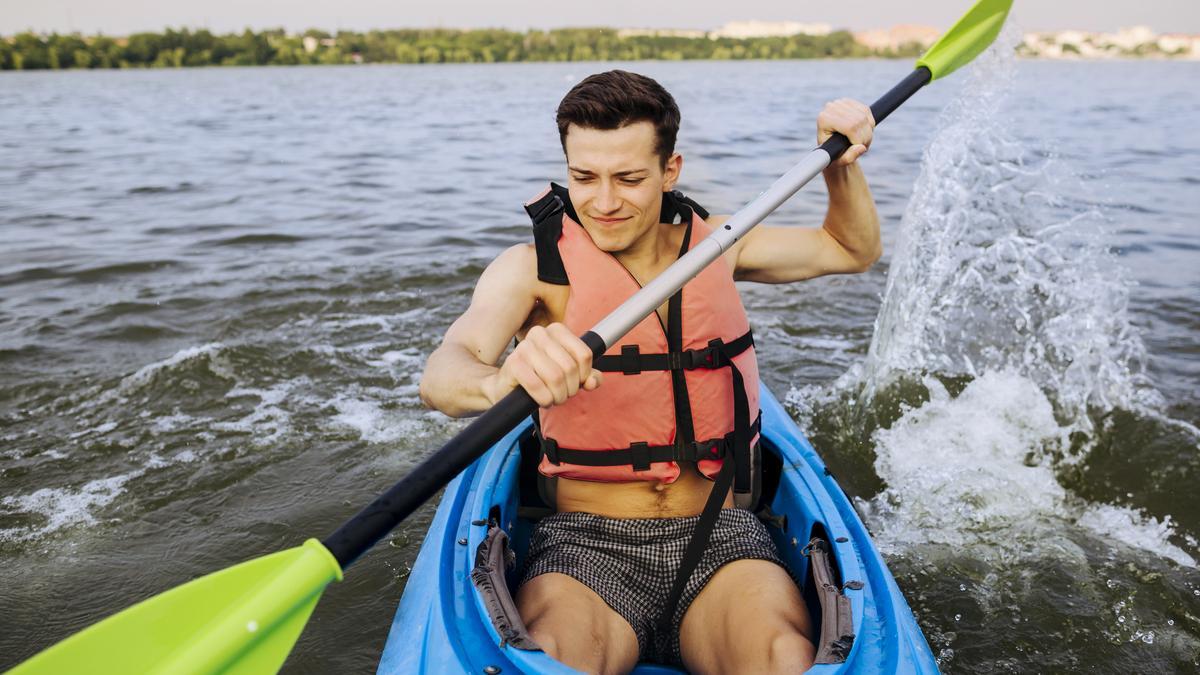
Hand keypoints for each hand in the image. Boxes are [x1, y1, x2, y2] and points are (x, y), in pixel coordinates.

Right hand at [485, 323, 601, 407]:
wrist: (507, 386)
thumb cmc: (541, 377)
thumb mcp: (569, 375)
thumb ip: (588, 376)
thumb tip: (592, 382)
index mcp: (556, 330)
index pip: (584, 354)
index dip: (584, 375)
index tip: (575, 382)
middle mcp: (540, 333)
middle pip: (570, 367)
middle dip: (570, 389)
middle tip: (562, 395)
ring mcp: (524, 347)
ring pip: (556, 378)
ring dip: (558, 396)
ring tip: (553, 398)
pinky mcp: (513, 363)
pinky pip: (538, 386)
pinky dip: (544, 399)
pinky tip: (542, 400)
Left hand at [817, 98, 874, 166]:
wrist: (830, 147)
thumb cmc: (833, 156)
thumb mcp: (839, 161)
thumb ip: (849, 157)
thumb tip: (861, 148)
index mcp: (824, 119)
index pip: (850, 126)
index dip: (859, 139)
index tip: (860, 148)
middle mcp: (831, 107)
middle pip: (859, 120)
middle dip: (866, 136)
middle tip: (864, 147)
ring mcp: (840, 102)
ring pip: (864, 116)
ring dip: (869, 131)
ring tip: (864, 142)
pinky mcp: (849, 102)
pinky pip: (866, 111)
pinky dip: (869, 124)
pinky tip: (864, 132)